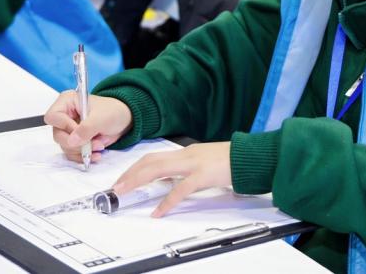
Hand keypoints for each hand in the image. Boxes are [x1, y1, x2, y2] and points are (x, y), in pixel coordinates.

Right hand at [44, 91, 132, 163]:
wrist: (124, 120)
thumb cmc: (113, 111)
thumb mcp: (101, 118)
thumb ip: (86, 129)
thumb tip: (71, 141)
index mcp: (67, 102)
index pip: (53, 117)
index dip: (65, 126)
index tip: (81, 131)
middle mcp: (65, 115)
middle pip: (58, 135)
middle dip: (77, 143)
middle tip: (93, 144)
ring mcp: (69, 130)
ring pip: (65, 146)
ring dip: (82, 150)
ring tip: (99, 147)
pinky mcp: (75, 141)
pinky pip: (72, 153)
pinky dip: (83, 156)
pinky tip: (95, 155)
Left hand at [112, 142, 231, 217]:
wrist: (249, 156)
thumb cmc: (230, 160)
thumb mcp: (203, 162)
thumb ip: (187, 170)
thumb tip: (171, 180)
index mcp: (185, 153)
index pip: (153, 157)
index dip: (135, 167)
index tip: (123, 179)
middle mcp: (185, 155)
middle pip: (150, 161)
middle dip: (130, 174)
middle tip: (116, 187)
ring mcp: (194, 164)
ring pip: (158, 169)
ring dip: (138, 180)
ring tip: (125, 192)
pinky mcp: (204, 175)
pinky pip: (181, 189)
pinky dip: (167, 201)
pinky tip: (158, 211)